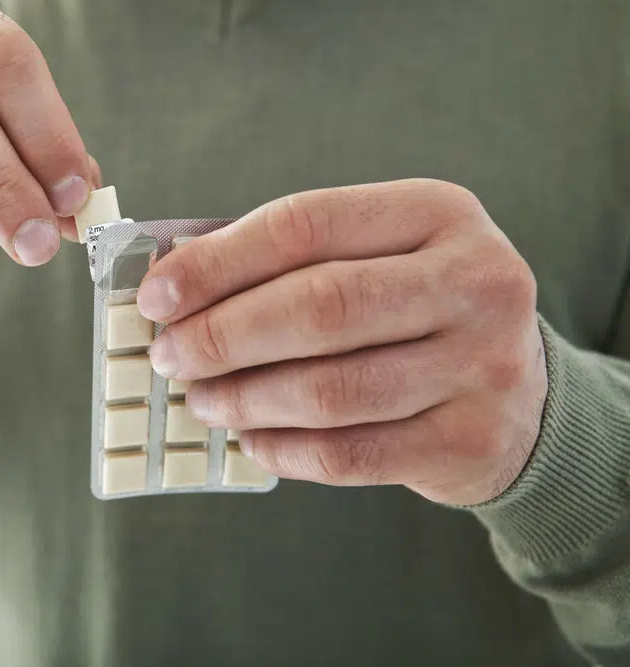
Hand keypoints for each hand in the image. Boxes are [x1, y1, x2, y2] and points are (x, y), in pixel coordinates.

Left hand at [138, 179, 547, 505]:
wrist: (519, 398)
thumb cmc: (416, 312)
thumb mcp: (379, 257)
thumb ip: (292, 261)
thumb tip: (175, 285)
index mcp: (438, 213)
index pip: (304, 225)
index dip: (216, 263)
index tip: (157, 296)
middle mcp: (475, 281)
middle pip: (319, 308)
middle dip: (222, 336)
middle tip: (169, 357)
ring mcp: (482, 365)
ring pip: (329, 390)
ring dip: (244, 399)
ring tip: (202, 399)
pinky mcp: (468, 442)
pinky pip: (348, 454)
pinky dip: (281, 449)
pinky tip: (250, 439)